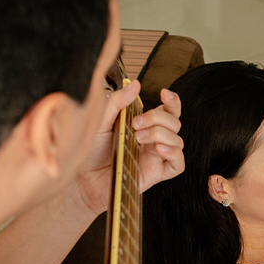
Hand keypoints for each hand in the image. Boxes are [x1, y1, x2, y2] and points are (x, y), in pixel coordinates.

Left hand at [73, 83, 184, 214]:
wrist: (85, 178)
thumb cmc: (92, 151)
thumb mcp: (101, 121)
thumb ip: (117, 102)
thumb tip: (135, 84)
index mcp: (144, 125)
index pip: (168, 111)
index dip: (172, 101)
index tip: (164, 94)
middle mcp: (153, 139)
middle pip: (174, 123)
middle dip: (157, 119)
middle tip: (135, 124)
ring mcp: (156, 156)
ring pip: (178, 140)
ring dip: (161, 135)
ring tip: (139, 138)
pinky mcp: (156, 173)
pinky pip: (178, 164)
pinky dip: (173, 154)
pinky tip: (158, 150)